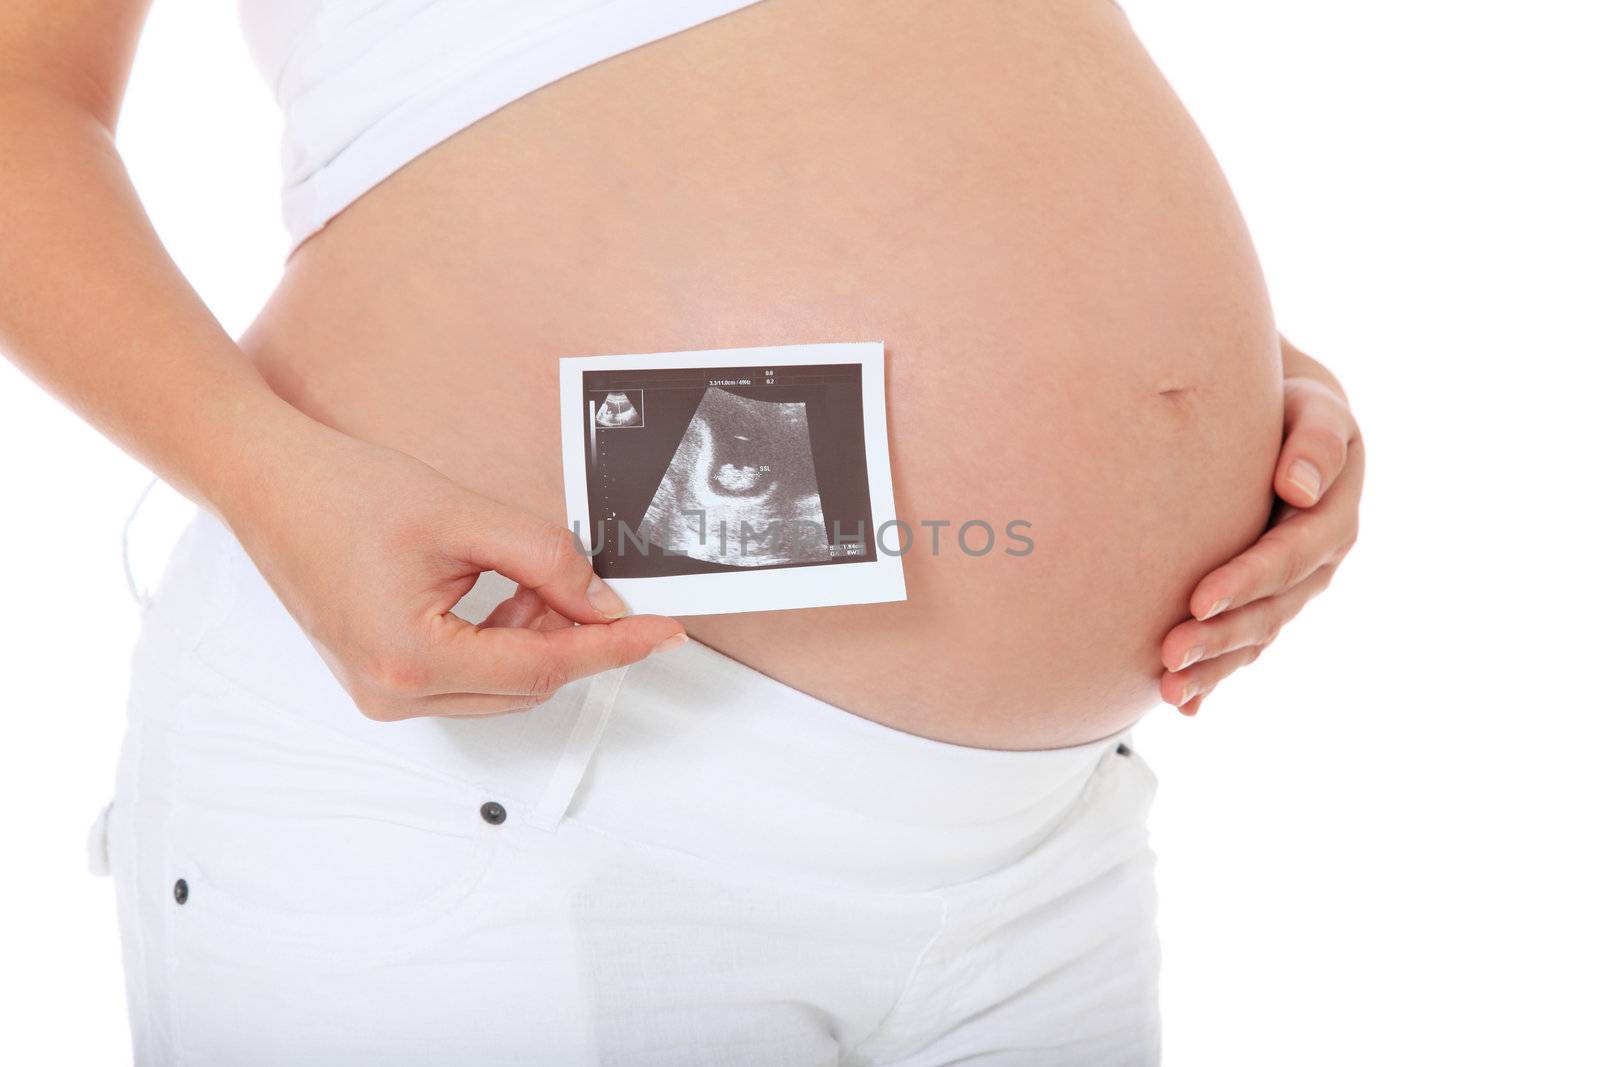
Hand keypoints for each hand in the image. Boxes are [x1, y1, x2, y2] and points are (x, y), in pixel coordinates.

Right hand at [222, 414, 685, 720]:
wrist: (269, 484)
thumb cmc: (344, 493)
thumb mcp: (465, 516)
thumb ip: (545, 560)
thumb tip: (603, 603)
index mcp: (411, 660)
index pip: (544, 668)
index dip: (611, 647)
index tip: (661, 632)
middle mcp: (394, 694)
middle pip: (527, 685)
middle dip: (572, 634)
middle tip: (595, 582)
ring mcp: (384, 694)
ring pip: (503, 685)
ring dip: (536, 635)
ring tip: (532, 574)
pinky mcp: (384, 680)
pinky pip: (471, 676)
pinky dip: (503, 639)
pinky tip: (503, 591)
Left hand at [1158, 361, 1362, 714]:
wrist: (1283, 420)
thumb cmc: (1292, 407)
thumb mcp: (1314, 409)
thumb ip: (1315, 440)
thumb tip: (1300, 487)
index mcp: (1331, 520)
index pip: (1287, 558)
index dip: (1246, 581)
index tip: (1198, 600)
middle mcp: (1316, 566)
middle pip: (1270, 611)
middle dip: (1221, 638)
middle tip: (1169, 655)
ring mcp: (1291, 591)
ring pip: (1255, 638)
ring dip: (1214, 668)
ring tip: (1168, 689)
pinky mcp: (1264, 603)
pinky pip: (1243, 647)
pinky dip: (1215, 678)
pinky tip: (1182, 705)